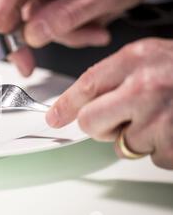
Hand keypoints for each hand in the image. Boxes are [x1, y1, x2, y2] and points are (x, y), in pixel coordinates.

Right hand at [0, 0, 172, 75]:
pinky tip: (91, 24)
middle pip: (13, 7)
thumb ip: (65, 17)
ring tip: (94, 31)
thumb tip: (31, 36)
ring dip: (61, 33)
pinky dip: (67, 26)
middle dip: (29, 39)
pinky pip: (46, 14)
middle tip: (28, 66)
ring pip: (32, 17)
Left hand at [46, 38, 172, 168]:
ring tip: (164, 117)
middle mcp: (144, 89)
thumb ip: (114, 76)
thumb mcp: (150, 57)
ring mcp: (161, 120)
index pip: (86, 86)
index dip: (65, 105)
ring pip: (122, 144)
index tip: (54, 118)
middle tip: (118, 120)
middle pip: (91, 123)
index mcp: (136, 60)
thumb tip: (78, 104)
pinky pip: (152, 157)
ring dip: (138, 137)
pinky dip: (161, 148)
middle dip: (99, 126)